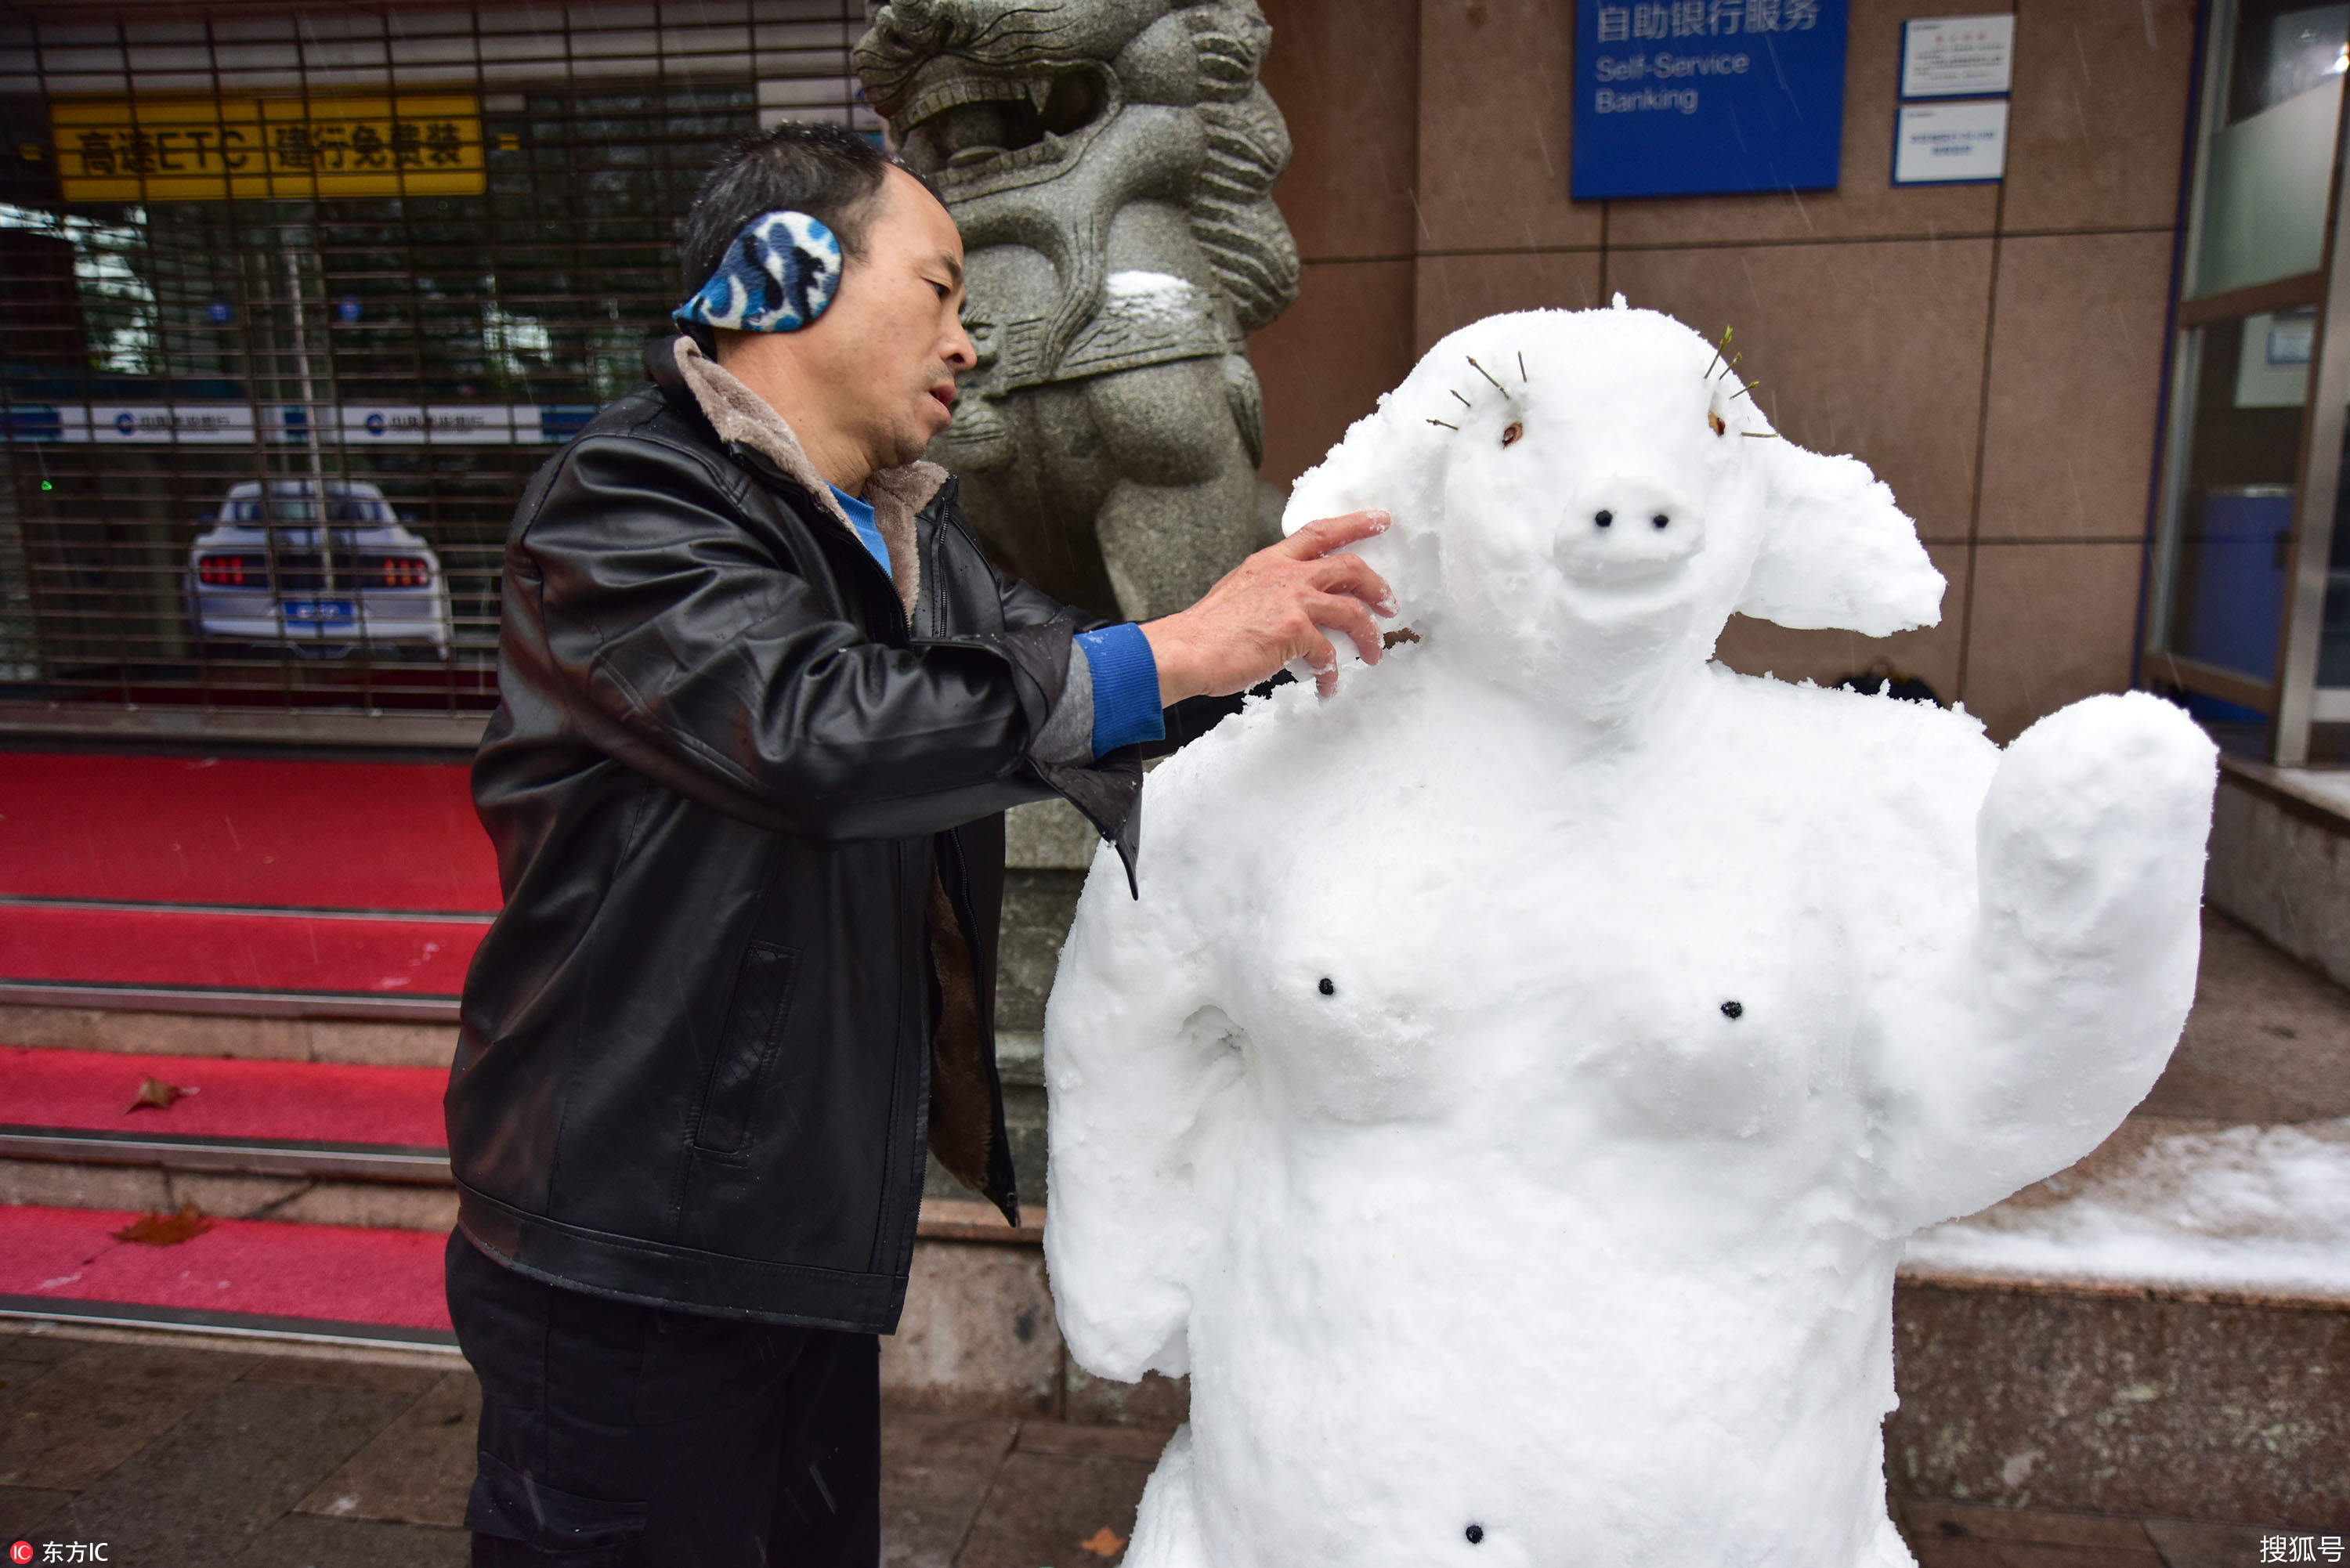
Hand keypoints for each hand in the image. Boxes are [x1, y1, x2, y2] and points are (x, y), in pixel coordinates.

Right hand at [1141, 511, 1395, 701]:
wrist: (1185, 651)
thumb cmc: (1206, 631)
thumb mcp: (1239, 591)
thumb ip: (1269, 590)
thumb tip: (1290, 608)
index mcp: (1271, 561)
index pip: (1320, 532)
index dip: (1356, 524)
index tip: (1381, 520)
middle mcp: (1286, 575)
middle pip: (1350, 568)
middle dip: (1378, 587)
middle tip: (1391, 605)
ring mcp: (1292, 602)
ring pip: (1352, 612)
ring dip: (1369, 636)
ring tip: (1374, 654)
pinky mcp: (1294, 633)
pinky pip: (1329, 654)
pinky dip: (1331, 674)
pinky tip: (1327, 686)